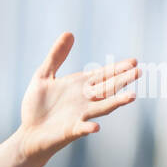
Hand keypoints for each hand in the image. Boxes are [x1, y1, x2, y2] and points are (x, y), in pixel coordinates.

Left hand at [14, 32, 139, 166]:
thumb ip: (56, 56)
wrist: (28, 133)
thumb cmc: (37, 106)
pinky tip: (95, 127)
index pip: (103, 75)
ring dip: (116, 102)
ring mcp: (80, 116)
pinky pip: (82, 129)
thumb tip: (69, 33)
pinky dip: (88, 127)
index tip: (133, 61)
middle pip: (108, 88)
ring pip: (102, 107)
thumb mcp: (44, 76)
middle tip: (138, 71)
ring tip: (132, 96)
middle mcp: (85, 100)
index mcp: (80, 86)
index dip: (117, 68)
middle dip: (122, 80)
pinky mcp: (71, 130)